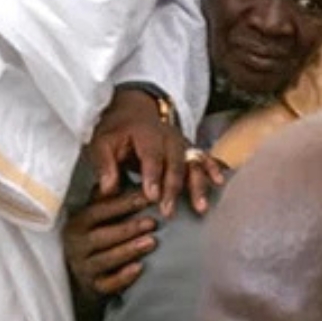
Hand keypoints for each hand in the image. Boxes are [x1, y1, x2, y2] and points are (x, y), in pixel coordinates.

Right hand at [61, 188, 158, 299]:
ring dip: (130, 250)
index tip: (147, 197)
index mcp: (78, 223)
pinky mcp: (93, 288)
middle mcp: (76, 245)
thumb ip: (108, 198)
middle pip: (103, 236)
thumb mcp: (98, 217)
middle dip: (128, 228)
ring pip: (106, 259)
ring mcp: (83, 267)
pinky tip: (140, 269)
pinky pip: (108, 283)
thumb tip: (120, 169)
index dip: (123, 204)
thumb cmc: (98, 238)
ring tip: (152, 242)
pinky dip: (124, 277)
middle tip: (153, 221)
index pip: (100, 211)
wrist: (85, 278)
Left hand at [85, 88, 227, 217]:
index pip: (151, 157)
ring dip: (198, 186)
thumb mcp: (102, 141)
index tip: (152, 196)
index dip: (152, 176)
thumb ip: (105, 165)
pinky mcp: (191, 149)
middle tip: (168, 211)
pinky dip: (214, 169)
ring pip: (194, 164)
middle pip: (175, 164)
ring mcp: (183, 144)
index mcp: (146, 135)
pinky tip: (219, 182)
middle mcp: (169, 138)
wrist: (137, 109)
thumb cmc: (119, 130)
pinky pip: (206, 159)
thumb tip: (108, 190)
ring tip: (200, 207)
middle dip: (173, 189)